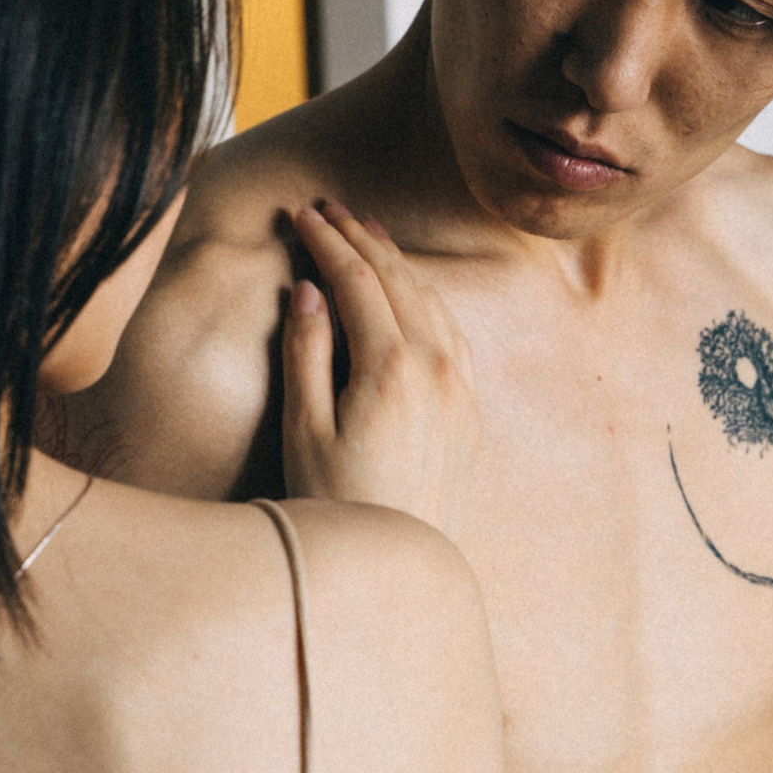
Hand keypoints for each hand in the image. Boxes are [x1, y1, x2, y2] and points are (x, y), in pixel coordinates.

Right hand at [282, 201, 478, 536]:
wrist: (399, 565)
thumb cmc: (337, 504)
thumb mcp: (305, 430)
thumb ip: (307, 353)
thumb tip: (310, 290)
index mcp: (390, 368)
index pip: (358, 281)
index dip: (328, 242)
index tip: (302, 214)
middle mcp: (436, 370)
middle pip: (398, 281)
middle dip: (362, 238)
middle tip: (331, 208)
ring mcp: (460, 390)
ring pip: (431, 302)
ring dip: (398, 263)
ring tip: (368, 234)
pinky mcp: (469, 413)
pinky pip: (452, 334)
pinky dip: (426, 299)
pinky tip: (410, 293)